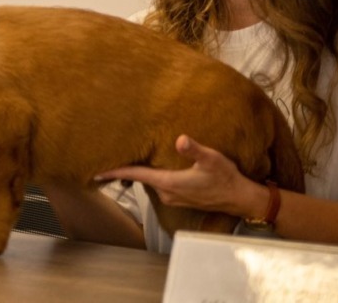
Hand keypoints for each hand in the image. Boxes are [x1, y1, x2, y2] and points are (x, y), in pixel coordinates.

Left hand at [96, 134, 264, 219]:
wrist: (241, 199)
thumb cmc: (226, 178)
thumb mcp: (212, 159)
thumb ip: (194, 149)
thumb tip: (180, 139)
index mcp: (169, 183)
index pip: (135, 175)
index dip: (115, 171)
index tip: (96, 172)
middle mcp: (167, 193)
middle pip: (138, 179)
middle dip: (121, 171)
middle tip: (101, 162)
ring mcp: (173, 197)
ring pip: (148, 182)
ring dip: (136, 173)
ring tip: (121, 161)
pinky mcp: (180, 197)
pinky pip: (158, 185)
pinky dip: (149, 177)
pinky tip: (148, 168)